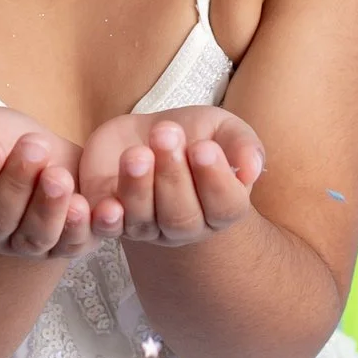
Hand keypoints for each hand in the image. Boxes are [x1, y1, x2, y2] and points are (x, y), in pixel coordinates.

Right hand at [0, 106, 96, 260]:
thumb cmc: (9, 141)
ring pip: (33, 236)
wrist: (53, 156)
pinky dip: (78, 228)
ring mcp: (29, 243)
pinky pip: (71, 245)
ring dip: (47, 207)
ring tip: (58, 176)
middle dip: (16, 182)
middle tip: (33, 147)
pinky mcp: (66, 245)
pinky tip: (83, 205)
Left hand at [78, 108, 265, 246]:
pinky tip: (108, 206)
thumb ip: (242, 145)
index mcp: (220, 207)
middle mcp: (185, 225)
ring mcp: (146, 226)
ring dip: (139, 187)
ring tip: (137, 153)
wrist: (146, 134)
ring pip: (144, 220)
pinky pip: (107, 228)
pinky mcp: (109, 218)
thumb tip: (251, 170)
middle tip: (166, 135)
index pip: (225, 206)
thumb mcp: (223, 129)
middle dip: (173, 176)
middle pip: (182, 216)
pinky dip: (106, 220)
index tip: (203, 147)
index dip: (215, 180)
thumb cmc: (193, 134)